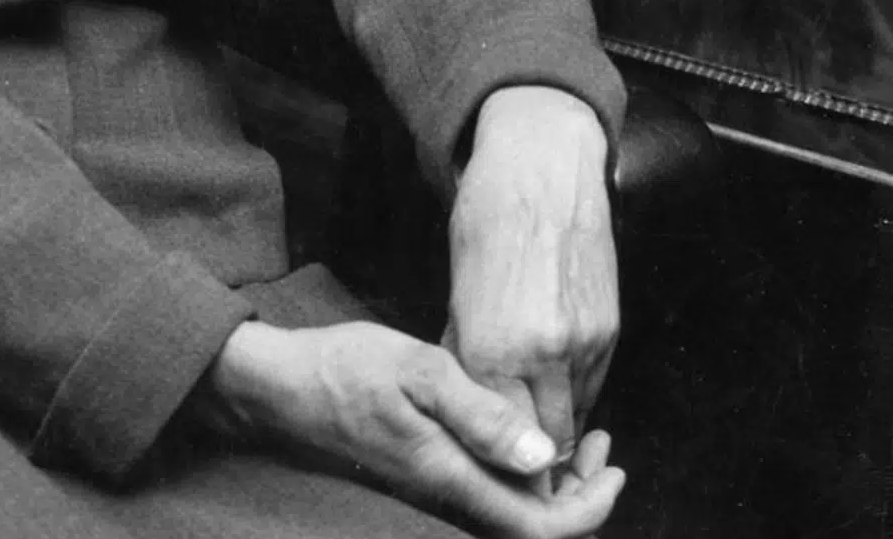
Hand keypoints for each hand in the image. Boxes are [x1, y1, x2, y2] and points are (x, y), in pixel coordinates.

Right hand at [199, 319, 623, 536]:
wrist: (280, 387)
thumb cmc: (345, 369)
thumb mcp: (418, 371)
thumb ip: (479, 414)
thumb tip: (541, 456)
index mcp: (450, 477)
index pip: (539, 528)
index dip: (588, 509)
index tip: (612, 465)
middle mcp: (445, 497)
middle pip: (531, 528)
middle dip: (580, 495)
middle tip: (602, 445)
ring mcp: (431, 490)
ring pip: (510, 511)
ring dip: (552, 483)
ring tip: (575, 437)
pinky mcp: (421, 475)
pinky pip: (485, 493)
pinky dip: (518, 470)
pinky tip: (520, 432)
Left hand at [446, 86, 618, 462]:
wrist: (542, 167)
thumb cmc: (485, 219)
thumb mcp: (458, 290)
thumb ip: (466, 356)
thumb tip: (470, 401)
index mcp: (492, 348)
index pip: (501, 441)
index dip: (500, 459)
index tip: (494, 459)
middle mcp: (543, 355)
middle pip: (547, 445)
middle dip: (533, 454)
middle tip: (516, 444)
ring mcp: (584, 343)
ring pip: (573, 416)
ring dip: (554, 419)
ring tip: (531, 398)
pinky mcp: (610, 329)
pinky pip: (593, 383)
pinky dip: (574, 388)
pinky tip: (553, 365)